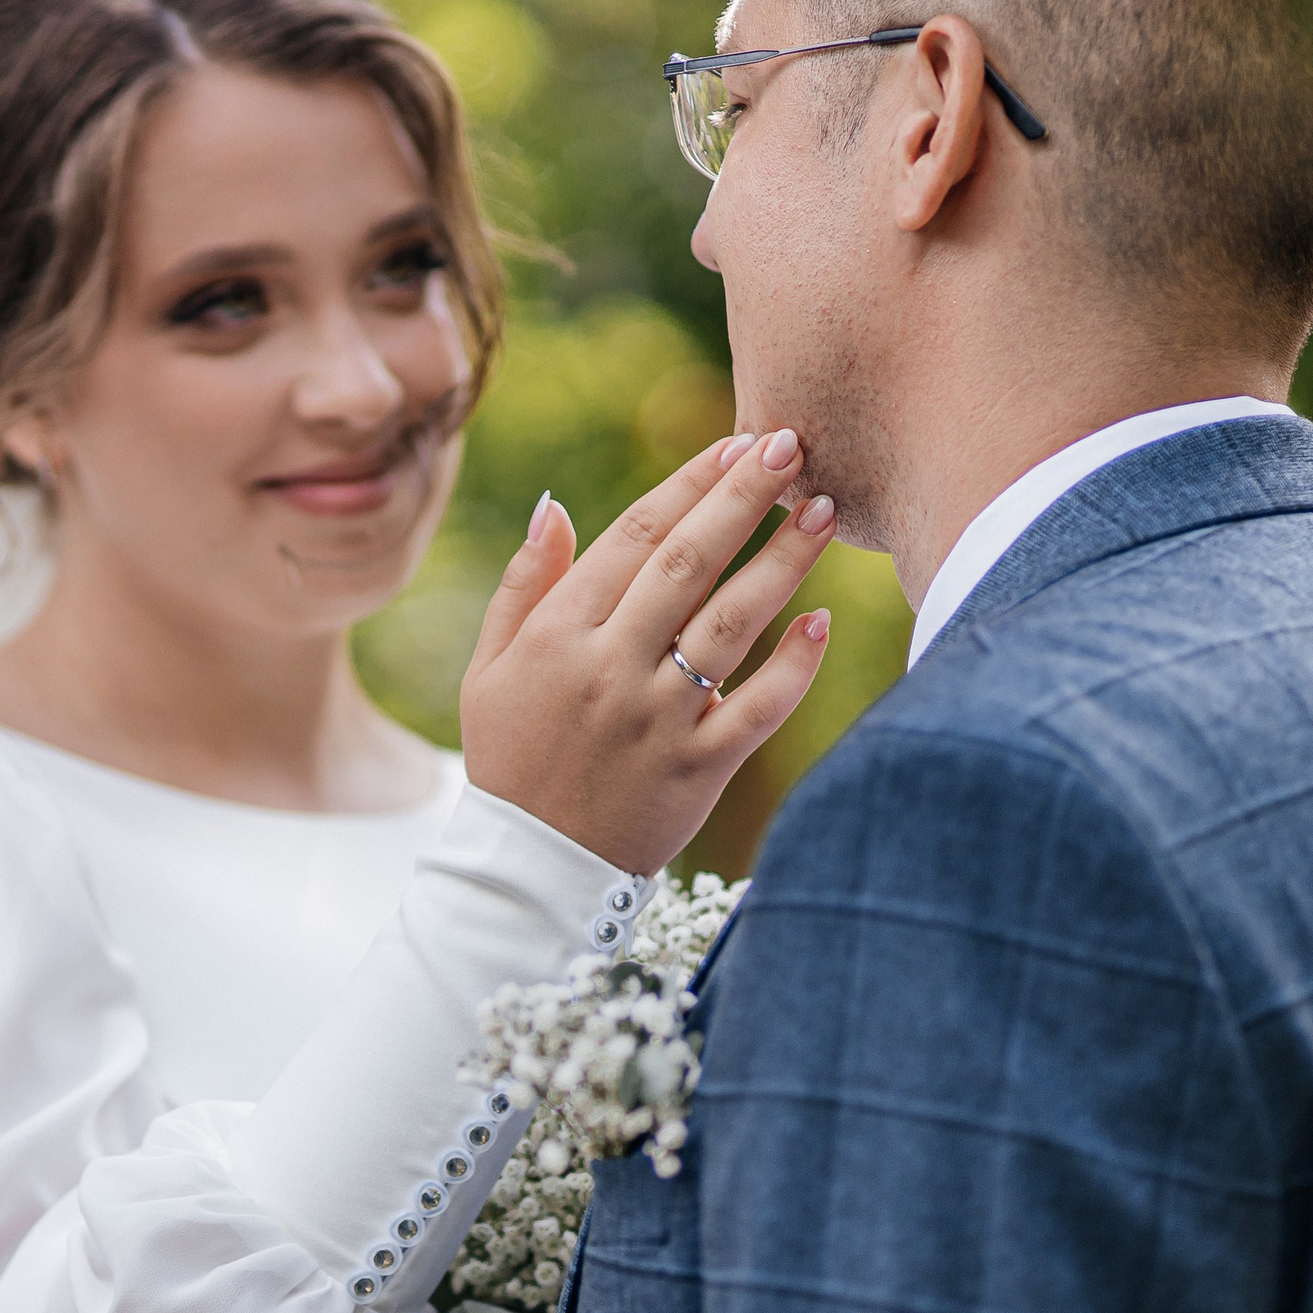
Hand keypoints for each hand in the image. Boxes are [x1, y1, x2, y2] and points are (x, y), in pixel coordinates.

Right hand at [460, 429, 837, 873]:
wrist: (531, 867)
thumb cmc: (511, 757)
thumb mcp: (489, 667)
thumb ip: (522, 584)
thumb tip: (553, 504)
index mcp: (558, 634)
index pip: (635, 536)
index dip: (690, 483)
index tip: (735, 444)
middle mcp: (610, 667)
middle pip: (688, 563)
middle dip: (744, 498)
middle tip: (792, 446)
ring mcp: (657, 719)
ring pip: (731, 624)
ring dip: (782, 562)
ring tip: (823, 513)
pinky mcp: (697, 769)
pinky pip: (757, 709)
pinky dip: (793, 668)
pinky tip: (822, 623)